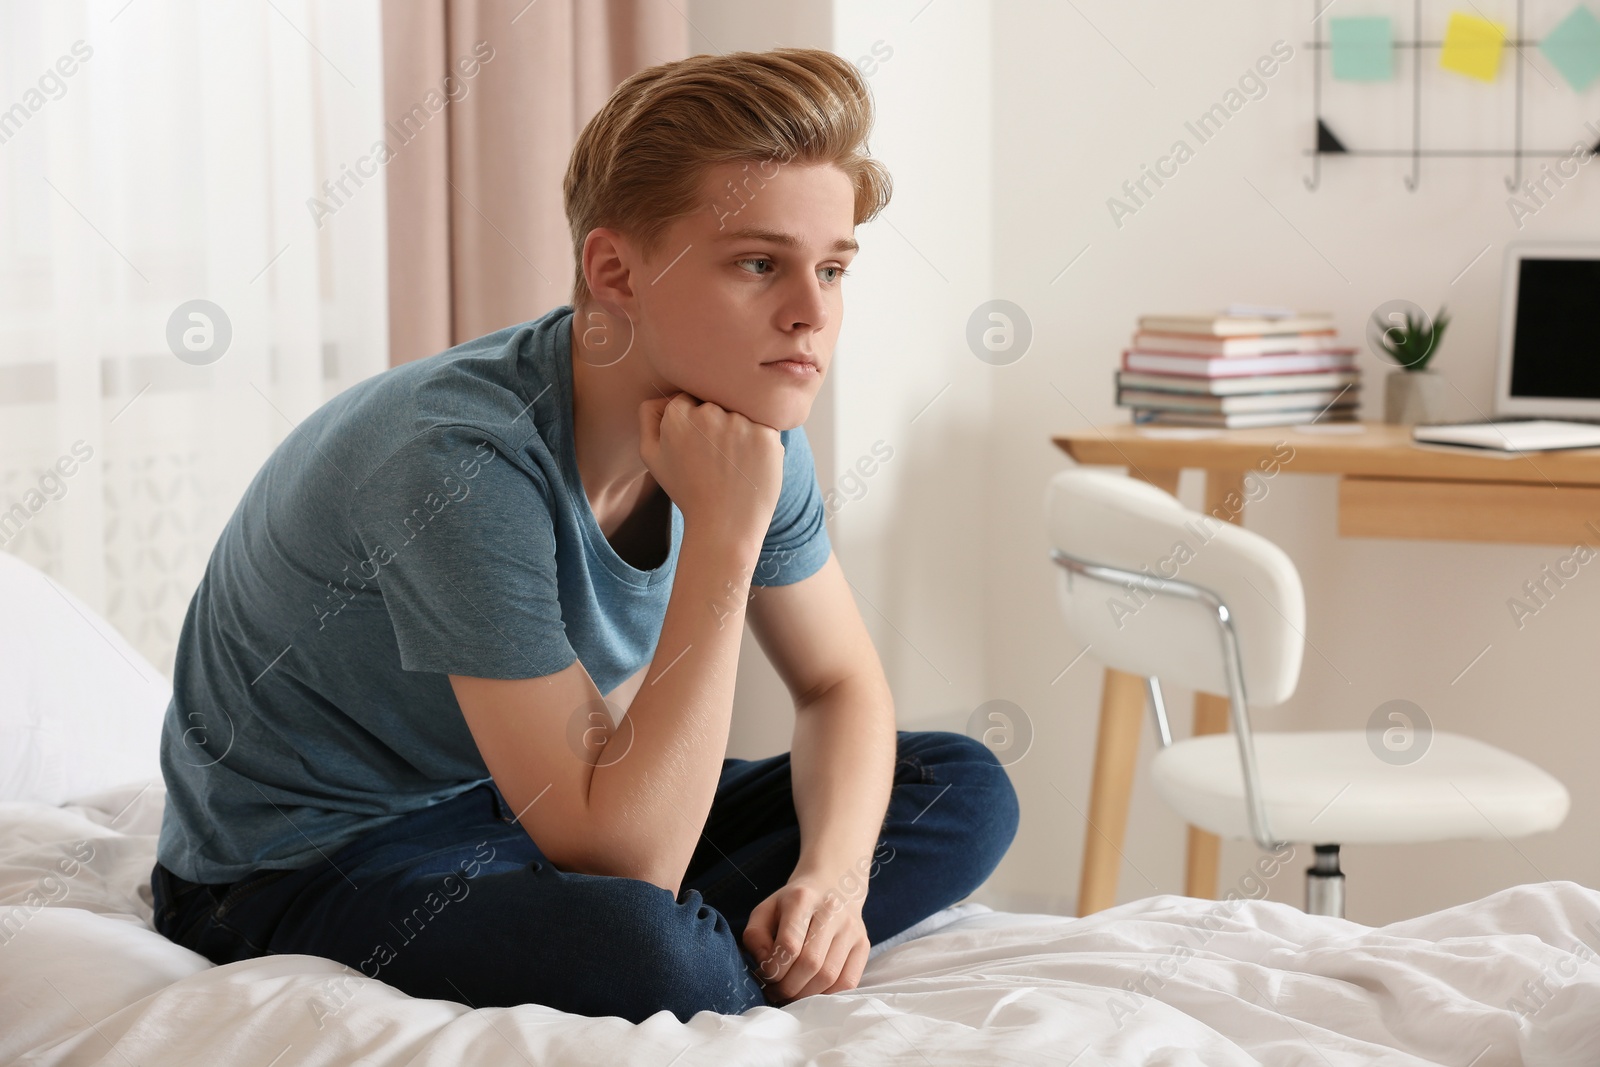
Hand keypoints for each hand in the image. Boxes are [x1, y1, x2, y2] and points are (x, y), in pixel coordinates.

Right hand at [637, 391, 782, 545]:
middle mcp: (709, 412)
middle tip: (715, 460)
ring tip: (733, 465)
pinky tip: (751, 467)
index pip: (690, 399)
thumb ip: (650, 417)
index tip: (697, 447)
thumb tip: (663, 393)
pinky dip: (760, 445)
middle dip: (717, 425)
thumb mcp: (652, 456)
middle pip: (717, 403)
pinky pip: (765, 427)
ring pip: (742, 414)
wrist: (723, 527)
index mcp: (678, 414)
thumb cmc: (687, 491)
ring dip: (741, 433)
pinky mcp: (767, 435)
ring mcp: (740, 422)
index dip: (695, 423)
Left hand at [742, 875, 870, 1004]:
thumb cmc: (792, 904)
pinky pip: (848, 981)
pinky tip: (813, 991)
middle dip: (788, 987)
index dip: (773, 969)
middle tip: (776, 991)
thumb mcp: (765, 910)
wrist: (832, 884)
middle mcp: (831, 911)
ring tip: (792, 993)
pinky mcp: (863, 944)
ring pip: (829, 976)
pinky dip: (828, 995)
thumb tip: (766, 966)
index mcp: (802, 898)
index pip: (789, 945)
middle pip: (810, 963)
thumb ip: (755, 937)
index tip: (765, 975)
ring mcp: (851, 928)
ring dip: (806, 995)